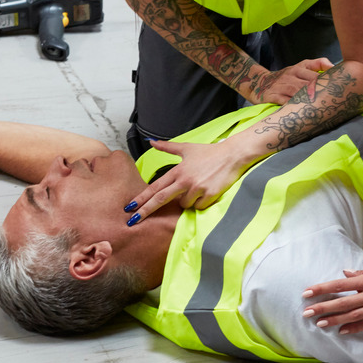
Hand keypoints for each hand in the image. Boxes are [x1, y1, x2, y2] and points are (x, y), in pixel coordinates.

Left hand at [124, 137, 259, 221]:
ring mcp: (197, 188)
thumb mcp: (187, 148)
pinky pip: (199, 206)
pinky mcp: (209, 195)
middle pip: (160, 199)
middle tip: (132, 220)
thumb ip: (167, 147)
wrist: (232, 155)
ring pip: (184, 205)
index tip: (129, 207)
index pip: (155, 187)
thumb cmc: (209, 152)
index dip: (141, 198)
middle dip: (145, 211)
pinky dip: (201, 202)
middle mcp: (184, 180)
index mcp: (177, 171)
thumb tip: (152, 142)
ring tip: (198, 187)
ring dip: (187, 201)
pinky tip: (207, 191)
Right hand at [245, 57, 333, 104]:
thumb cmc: (286, 77)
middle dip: (321, 93)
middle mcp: (290, 76)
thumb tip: (334, 66)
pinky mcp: (273, 96)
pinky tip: (305, 114)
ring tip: (323, 109)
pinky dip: (295, 108)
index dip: (328, 83)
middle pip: (309, 85)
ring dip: (310, 101)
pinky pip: (285, 103)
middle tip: (335, 102)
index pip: (316, 75)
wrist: (258, 82)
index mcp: (298, 68)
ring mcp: (282, 86)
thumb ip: (317, 64)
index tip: (339, 90)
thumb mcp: (300, 66)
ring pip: (298, 93)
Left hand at [301, 251, 362, 333]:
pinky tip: (343, 331)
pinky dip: (355, 328)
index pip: (339, 284)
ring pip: (353, 316)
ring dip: (335, 320)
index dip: (322, 289)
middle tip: (306, 313)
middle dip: (322, 308)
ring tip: (319, 324)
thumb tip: (347, 273)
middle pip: (342, 303)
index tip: (307, 292)